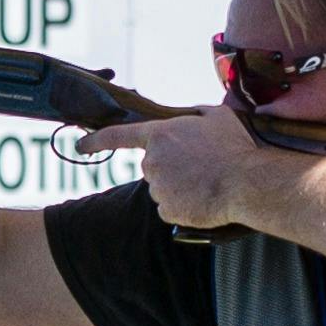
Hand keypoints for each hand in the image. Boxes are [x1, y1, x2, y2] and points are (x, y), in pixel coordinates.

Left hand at [81, 99, 271, 228]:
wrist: (245, 183)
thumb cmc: (233, 147)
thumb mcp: (215, 116)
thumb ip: (193, 114)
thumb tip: (188, 118)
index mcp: (159, 134)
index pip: (117, 136)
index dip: (96, 141)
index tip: (79, 145)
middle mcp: (152, 161)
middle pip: (152, 166)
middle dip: (171, 166)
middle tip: (199, 166)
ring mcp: (157, 188)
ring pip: (162, 188)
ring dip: (179, 186)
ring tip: (206, 182)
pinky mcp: (166, 210)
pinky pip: (170, 208)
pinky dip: (184, 206)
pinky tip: (202, 199)